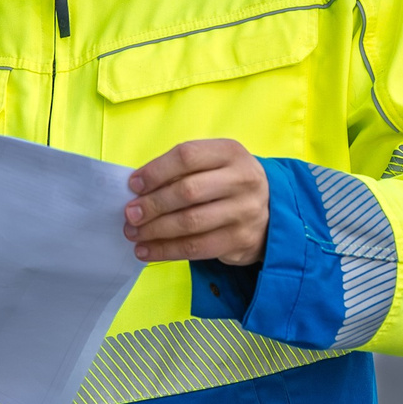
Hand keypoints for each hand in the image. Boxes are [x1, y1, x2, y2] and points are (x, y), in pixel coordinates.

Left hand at [125, 138, 269, 265]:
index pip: (187, 157)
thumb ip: (182, 170)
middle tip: (129, 214)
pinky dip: (166, 251)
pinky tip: (147, 250)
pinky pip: (197, 248)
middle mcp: (242, 180)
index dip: (156, 171)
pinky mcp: (241, 240)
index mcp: (230, 152)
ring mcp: (244, 212)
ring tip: (133, 233)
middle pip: (188, 192)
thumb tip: (138, 190)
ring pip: (191, 223)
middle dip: (152, 204)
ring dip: (155, 230)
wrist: (272, 209)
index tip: (133, 185)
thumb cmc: (227, 181)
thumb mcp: (213, 163)